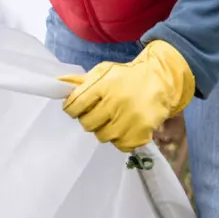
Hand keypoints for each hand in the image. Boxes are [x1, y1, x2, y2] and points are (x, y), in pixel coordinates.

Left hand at [58, 40, 194, 151]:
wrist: (161, 79)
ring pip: (103, 136)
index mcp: (104, 85)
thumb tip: (57, 84)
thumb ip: (81, 81)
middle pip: (87, 124)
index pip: (75, 105)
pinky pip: (121, 145)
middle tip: (99, 113)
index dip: (72, 109)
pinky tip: (126, 127)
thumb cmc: (126, 77)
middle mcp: (117, 101)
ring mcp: (130, 118)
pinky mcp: (142, 131)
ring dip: (105, 130)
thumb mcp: (104, 72)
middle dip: (90, 119)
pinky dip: (121, 139)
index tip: (77, 108)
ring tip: (114, 119)